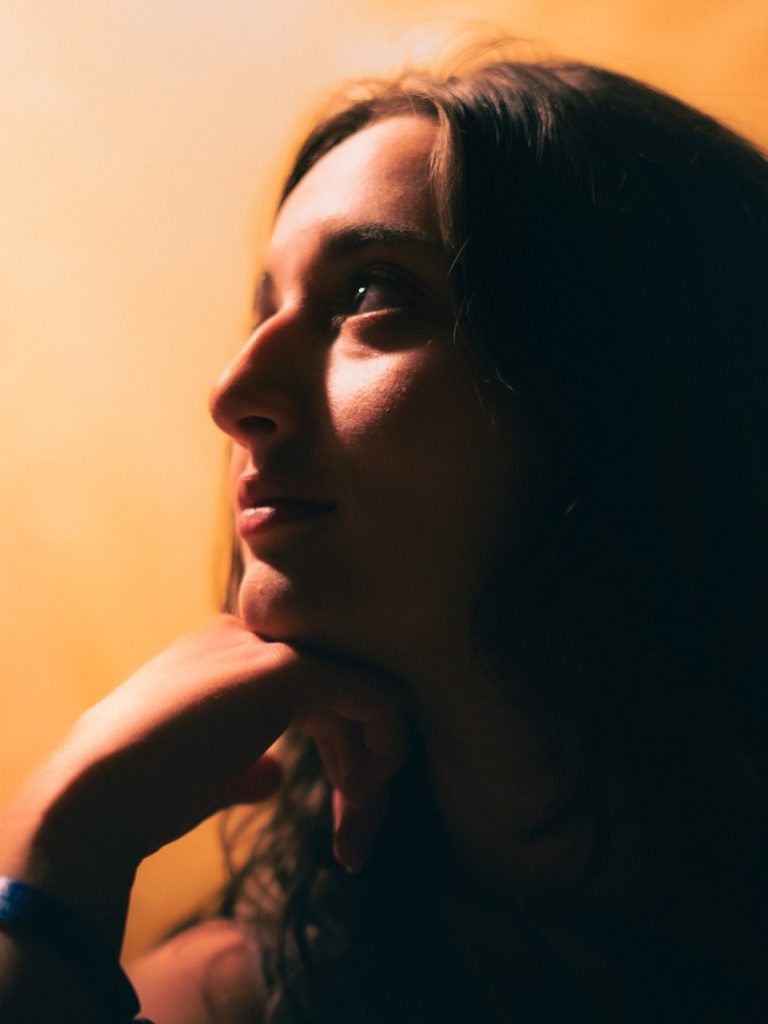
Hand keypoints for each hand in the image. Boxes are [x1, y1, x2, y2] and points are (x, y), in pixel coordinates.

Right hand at [2, 616, 405, 939]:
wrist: (96, 796)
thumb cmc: (141, 794)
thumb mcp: (204, 772)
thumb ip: (244, 763)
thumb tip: (274, 775)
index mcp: (224, 655)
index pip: (312, 694)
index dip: (338, 755)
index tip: (343, 820)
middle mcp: (248, 639)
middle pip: (340, 695)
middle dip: (361, 769)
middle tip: (356, 840)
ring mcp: (266, 648)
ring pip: (360, 697)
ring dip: (372, 772)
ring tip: (356, 835)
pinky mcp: (285, 669)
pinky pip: (369, 695)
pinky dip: (383, 746)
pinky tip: (363, 795)